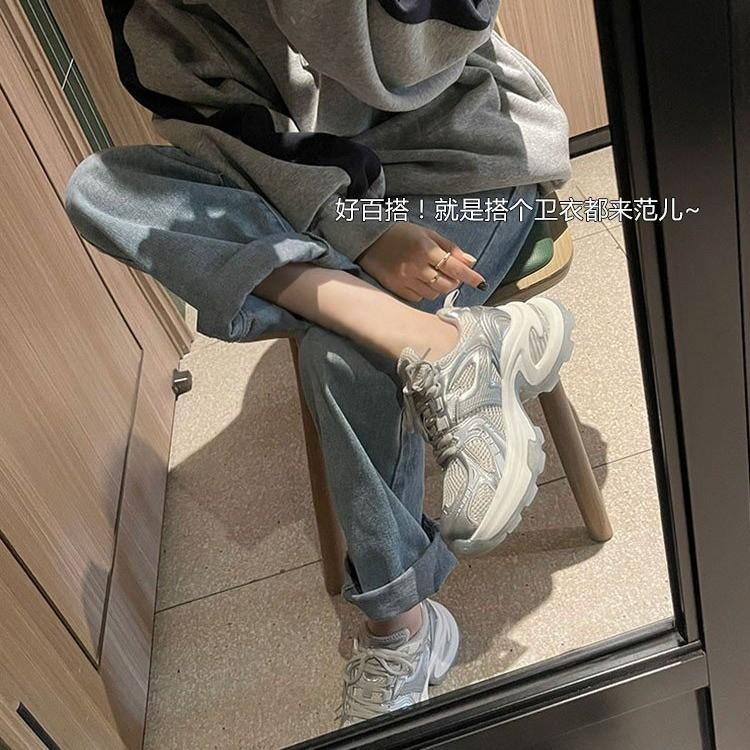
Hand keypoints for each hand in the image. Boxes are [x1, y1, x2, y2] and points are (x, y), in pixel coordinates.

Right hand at [358, 223, 485, 301]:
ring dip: (440, 287)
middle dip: (454, 282)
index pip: (455, 268)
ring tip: (433, 275)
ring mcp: (405, 280)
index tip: (481, 283)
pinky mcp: (396, 289)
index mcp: (426, 249)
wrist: (369, 240)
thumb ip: (449, 248)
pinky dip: (425, 292)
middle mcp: (416, 267)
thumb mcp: (427, 234)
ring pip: (434, 293)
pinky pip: (419, 298)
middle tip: (451, 274)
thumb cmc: (401, 234)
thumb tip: (470, 262)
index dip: (470, 277)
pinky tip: (420, 281)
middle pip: (446, 285)